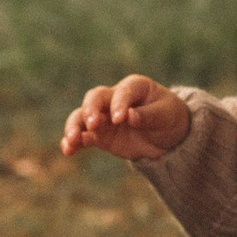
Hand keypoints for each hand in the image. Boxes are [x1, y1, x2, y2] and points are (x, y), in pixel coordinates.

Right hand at [62, 74, 191, 162]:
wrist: (167, 136)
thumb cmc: (168, 117)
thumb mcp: (166, 116)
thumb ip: (148, 116)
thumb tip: (129, 116)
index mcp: (134, 86)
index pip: (122, 92)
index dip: (119, 104)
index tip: (120, 119)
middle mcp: (114, 98)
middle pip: (95, 98)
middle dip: (91, 110)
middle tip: (93, 124)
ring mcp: (104, 116)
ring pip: (82, 116)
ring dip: (75, 126)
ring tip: (72, 140)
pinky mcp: (100, 135)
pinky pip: (83, 136)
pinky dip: (74, 142)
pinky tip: (68, 149)